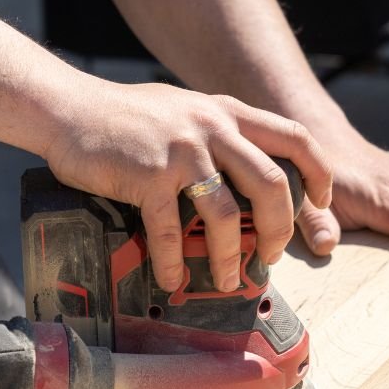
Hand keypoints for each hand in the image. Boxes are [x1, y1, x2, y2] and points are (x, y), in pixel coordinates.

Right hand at [44, 81, 333, 292]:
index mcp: (227, 112)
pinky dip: (171, 262)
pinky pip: (169, 230)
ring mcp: (181, 151)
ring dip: (231, 256)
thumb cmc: (125, 116)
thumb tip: (245, 176)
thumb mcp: (185, 109)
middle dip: (280, 228)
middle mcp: (212, 127)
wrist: (68, 108)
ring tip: (228, 279)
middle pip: (272, 183)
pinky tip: (170, 280)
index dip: (318, 174)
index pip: (295, 138)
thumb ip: (217, 132)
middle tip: (273, 255)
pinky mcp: (148, 175)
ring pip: (227, 213)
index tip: (320, 205)